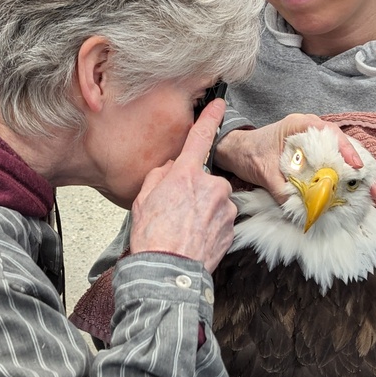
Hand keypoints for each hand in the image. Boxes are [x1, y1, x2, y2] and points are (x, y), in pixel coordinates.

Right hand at [130, 100, 236, 272]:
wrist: (167, 272)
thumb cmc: (153, 237)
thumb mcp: (144, 198)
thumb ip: (160, 175)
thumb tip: (170, 170)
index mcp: (187, 175)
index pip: (200, 138)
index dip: (209, 118)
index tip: (218, 104)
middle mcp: (211, 186)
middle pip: (206, 179)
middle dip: (195, 190)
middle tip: (176, 211)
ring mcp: (225, 208)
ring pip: (215, 201)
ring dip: (204, 210)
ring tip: (184, 228)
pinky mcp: (232, 227)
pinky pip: (221, 220)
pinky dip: (210, 226)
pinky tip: (195, 238)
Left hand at [215, 115, 375, 204]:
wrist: (235, 150)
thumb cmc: (248, 152)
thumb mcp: (263, 171)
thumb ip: (280, 189)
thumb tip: (296, 209)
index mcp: (300, 125)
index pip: (330, 133)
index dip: (346, 149)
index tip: (356, 166)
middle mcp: (311, 130)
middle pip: (343, 146)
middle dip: (361, 167)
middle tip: (373, 189)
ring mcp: (313, 143)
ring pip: (341, 156)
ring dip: (355, 175)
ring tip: (370, 193)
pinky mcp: (312, 156)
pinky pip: (332, 164)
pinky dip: (342, 178)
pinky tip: (351, 193)